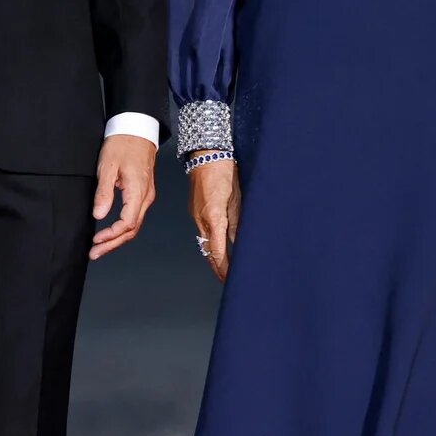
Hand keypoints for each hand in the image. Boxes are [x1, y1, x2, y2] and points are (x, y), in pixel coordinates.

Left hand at [89, 133, 157, 261]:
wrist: (137, 130)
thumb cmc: (122, 144)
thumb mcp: (108, 167)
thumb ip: (104, 193)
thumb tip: (99, 215)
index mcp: (138, 191)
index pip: (127, 223)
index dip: (111, 236)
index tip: (95, 241)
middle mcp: (146, 197)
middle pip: (132, 229)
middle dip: (113, 244)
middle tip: (94, 253)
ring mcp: (146, 196)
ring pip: (134, 225)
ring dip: (117, 239)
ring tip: (99, 247)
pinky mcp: (142, 193)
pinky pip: (134, 216)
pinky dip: (122, 229)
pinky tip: (110, 233)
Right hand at [188, 157, 240, 281]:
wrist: (205, 155)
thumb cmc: (224, 172)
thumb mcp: (237, 198)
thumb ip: (237, 223)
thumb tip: (239, 242)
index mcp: (213, 217)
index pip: (217, 251)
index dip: (224, 268)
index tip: (231, 279)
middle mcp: (201, 220)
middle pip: (207, 251)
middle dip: (217, 267)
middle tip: (227, 280)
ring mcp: (196, 216)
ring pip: (203, 243)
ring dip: (213, 256)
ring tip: (224, 269)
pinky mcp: (196, 211)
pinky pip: (202, 233)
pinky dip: (209, 244)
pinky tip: (217, 247)